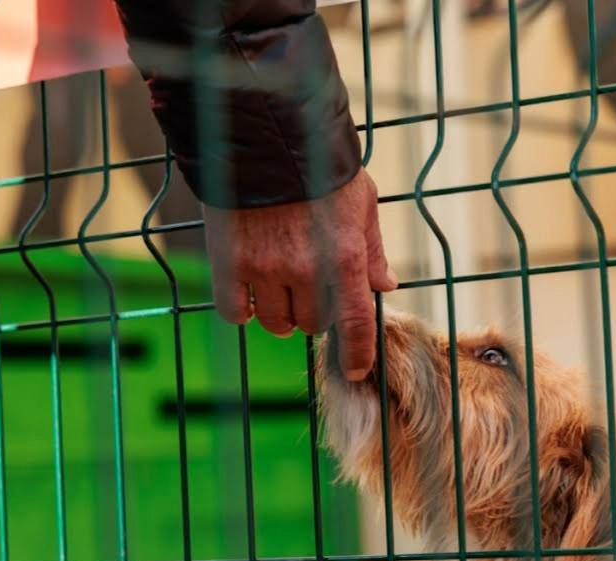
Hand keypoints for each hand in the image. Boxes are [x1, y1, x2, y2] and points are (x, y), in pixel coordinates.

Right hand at [202, 168, 398, 380]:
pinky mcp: (229, 262)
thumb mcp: (361, 201)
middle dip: (315, 313)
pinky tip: (251, 295)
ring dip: (282, 314)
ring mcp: (265, 268)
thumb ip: (372, 248)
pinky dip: (245, 310)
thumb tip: (386, 285)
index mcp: (344, 257)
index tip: (358, 370)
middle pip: (312, 323)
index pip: (355, 324)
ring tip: (281, 288)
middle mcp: (306, 269)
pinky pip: (236, 311)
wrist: (265, 134)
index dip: (358, 354)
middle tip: (310, 289)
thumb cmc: (319, 165)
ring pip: (276, 322)